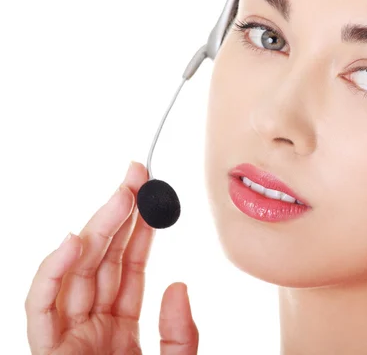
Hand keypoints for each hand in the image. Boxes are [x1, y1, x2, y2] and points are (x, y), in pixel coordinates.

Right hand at [25, 161, 198, 354]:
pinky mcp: (48, 352)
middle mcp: (92, 327)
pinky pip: (41, 307)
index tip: (153, 196)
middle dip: (119, 214)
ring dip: (96, 229)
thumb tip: (178, 285)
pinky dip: (51, 273)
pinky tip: (73, 240)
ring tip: (120, 195)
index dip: (140, 229)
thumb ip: (179, 332)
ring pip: (76, 272)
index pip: (129, 268)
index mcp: (120, 329)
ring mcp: (68, 338)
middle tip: (137, 175)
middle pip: (103, 260)